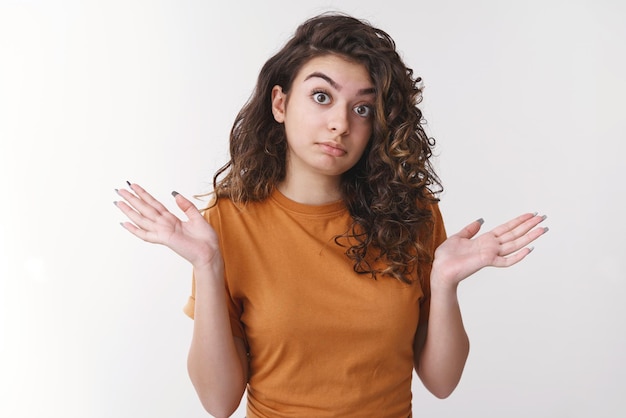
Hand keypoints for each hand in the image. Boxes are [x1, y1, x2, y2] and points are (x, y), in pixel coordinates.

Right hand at [114, 182, 219, 268]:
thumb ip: (186, 206)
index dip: (143, 195)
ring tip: (118, 202)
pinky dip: (135, 230)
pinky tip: (124, 223)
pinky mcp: (164, 238)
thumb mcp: (197, 217)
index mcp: (172, 219)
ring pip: (142, 219)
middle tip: (120, 190)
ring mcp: (163, 231)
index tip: (133, 186)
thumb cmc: (205, 239)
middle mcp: (164, 224)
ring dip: (129, 210)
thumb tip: (175, 194)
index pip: (154, 204)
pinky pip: (146, 234)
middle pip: (145, 208)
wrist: (210, 253)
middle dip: (132, 199)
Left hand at [432, 212, 547, 287]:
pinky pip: (506, 260)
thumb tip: (480, 220)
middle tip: (543, 218)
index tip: (531, 215)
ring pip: (514, 244)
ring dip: (529, 237)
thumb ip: (470, 229)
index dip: (518, 221)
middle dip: (529, 225)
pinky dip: (517, 256)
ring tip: (542, 229)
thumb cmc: (447, 257)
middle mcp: (491, 246)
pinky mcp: (487, 261)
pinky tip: (528, 249)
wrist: (441, 269)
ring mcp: (491, 254)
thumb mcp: (458, 237)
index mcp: (485, 240)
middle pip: (514, 233)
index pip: (506, 228)